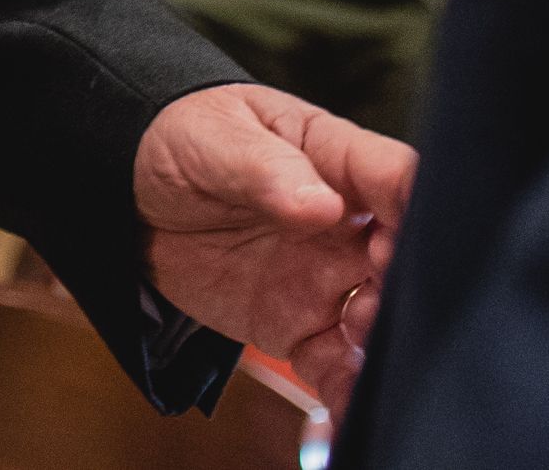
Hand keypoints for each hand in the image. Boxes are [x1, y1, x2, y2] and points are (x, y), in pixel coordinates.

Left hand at [135, 81, 411, 412]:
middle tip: (373, 299)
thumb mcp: (214, 139)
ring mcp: (323, 278)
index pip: (396, 179)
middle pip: (403, 257)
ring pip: (378, 316)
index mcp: (335, 161)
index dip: (416, 209)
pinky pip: (333, 363)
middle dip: (405, 285)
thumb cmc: (184, 140)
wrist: (131, 193)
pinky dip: (346, 390)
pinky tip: (349, 408)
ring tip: (357, 340)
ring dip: (382, 338)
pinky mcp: (296, 325)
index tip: (400, 240)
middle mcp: (344, 225)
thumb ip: (265, 169)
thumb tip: (320, 205)